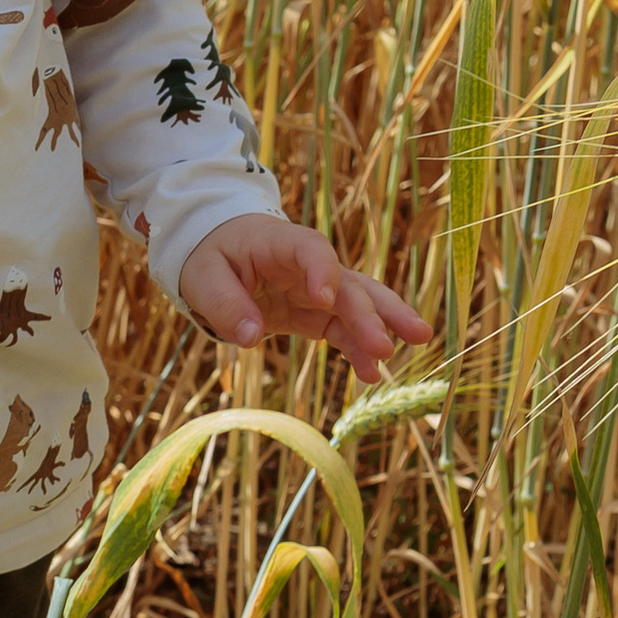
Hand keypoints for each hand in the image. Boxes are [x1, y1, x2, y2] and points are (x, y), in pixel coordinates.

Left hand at [179, 217, 434, 382]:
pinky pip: (343, 329)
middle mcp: (308, 264)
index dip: (321, 271)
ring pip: (360, 303)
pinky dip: (357, 349)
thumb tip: (250, 335)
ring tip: (415, 344)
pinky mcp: (317, 312)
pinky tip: (371, 375)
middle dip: (370, 312)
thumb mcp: (202, 277)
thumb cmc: (210, 256)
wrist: (218, 254)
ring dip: (385, 324)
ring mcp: (318, 289)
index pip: (310, 249)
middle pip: (347, 282)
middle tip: (388, 343)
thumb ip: (225, 303)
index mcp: (278, 243)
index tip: (324, 299)